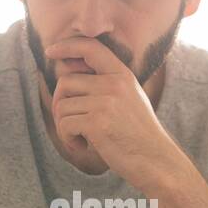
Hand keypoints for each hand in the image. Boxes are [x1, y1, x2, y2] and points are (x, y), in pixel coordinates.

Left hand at [44, 37, 185, 193]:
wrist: (156, 161)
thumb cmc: (138, 135)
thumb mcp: (129, 100)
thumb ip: (106, 85)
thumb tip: (66, 75)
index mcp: (123, 75)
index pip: (90, 47)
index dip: (67, 46)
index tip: (50, 52)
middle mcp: (114, 84)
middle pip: (65, 82)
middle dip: (60, 105)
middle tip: (70, 124)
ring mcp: (106, 102)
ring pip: (62, 107)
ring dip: (64, 127)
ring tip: (81, 139)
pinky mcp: (98, 123)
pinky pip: (65, 125)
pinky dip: (68, 139)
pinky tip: (83, 147)